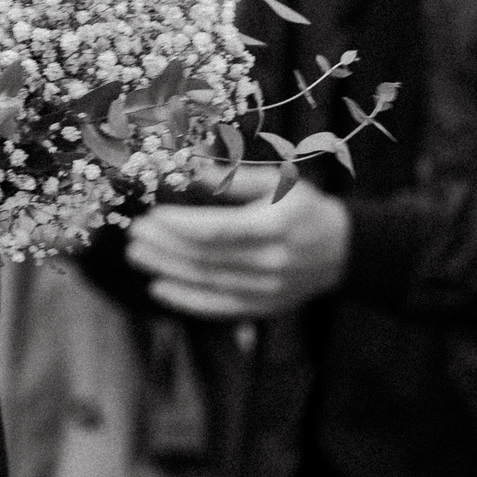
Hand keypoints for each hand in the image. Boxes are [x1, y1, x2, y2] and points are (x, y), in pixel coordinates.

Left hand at [127, 184, 349, 317]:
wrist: (342, 248)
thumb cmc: (303, 207)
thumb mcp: (278, 181)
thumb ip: (234, 179)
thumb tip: (191, 169)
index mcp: (276, 225)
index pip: (219, 229)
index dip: (181, 225)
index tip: (152, 215)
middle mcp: (272, 261)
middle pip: (208, 257)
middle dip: (165, 246)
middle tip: (134, 233)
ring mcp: (269, 289)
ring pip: (208, 282)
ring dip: (168, 269)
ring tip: (137, 255)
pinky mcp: (264, 306)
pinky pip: (220, 307)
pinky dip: (186, 300)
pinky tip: (159, 287)